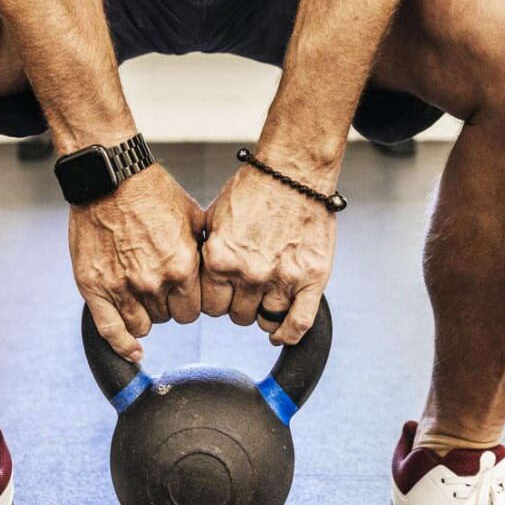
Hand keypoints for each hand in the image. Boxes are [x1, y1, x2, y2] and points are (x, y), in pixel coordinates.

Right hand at [69, 166, 205, 361]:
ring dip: (146, 314)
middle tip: (162, 284)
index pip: (197, 311)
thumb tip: (223, 273)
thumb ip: (206, 252)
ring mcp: (122, 287)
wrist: (110, 177)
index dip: (192, 300)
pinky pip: (110, 330)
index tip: (186, 291)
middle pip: (171, 318)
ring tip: (142, 292)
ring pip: (143, 325)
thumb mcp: (194, 218)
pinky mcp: (95, 287)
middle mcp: (154, 282)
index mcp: (183, 267)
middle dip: (170, 304)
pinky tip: (133, 351)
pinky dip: (122, 344)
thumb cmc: (153, 192)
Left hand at [201, 163, 335, 344]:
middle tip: (246, 289)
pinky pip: (299, 323)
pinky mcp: (311, 278)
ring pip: (265, 319)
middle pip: (236, 315)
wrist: (293, 171)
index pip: (208, 306)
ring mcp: (281, 278)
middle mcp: (248, 273)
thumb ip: (207, 252)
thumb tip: (193, 276)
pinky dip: (288, 333)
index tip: (222, 294)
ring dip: (263, 312)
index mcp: (219, 259)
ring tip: (264, 297)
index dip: (215, 301)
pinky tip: (279, 333)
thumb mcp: (214, 218)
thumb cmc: (253, 188)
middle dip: (238, 304)